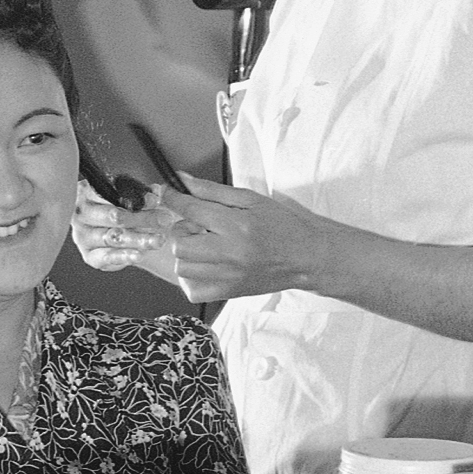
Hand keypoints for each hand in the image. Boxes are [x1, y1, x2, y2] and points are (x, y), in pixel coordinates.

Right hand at [71, 189, 170, 275]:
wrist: (122, 233)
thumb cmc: (125, 209)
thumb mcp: (134, 197)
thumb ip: (143, 194)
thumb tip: (156, 192)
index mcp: (88, 192)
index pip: (111, 193)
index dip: (135, 198)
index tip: (156, 201)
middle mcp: (82, 214)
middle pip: (113, 216)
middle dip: (141, 218)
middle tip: (165, 220)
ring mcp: (83, 236)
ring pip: (113, 237)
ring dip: (139, 238)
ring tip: (158, 240)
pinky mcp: (90, 256)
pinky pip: (107, 257)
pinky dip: (124, 256)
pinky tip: (139, 255)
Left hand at [148, 177, 341, 309]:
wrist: (307, 257)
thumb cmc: (282, 224)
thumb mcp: (251, 199)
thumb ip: (214, 191)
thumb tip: (183, 181)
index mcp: (236, 224)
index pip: (191, 209)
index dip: (172, 198)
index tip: (165, 192)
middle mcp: (229, 252)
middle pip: (180, 243)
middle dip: (183, 229)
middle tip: (199, 225)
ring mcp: (228, 276)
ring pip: (182, 267)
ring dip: (186, 253)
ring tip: (203, 245)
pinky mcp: (230, 292)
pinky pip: (193, 291)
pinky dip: (191, 278)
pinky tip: (204, 266)